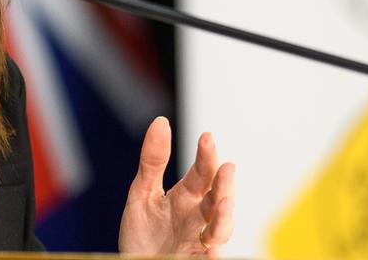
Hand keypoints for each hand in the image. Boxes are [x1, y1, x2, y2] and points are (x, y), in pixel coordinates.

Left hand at [119, 116, 234, 256]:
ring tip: (225, 201)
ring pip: (221, 229)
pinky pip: (209, 258)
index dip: (206, 155)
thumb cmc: (141, 235)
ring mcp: (199, 242)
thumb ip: (153, 161)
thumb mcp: (141, 193)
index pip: (202, 172)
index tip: (206, 137)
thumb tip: (160, 121)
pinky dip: (214, 254)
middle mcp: (198, 218)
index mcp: (186, 197)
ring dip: (225, 216)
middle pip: (217, 198)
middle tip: (227, 168)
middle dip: (224, 184)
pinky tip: (212, 249)